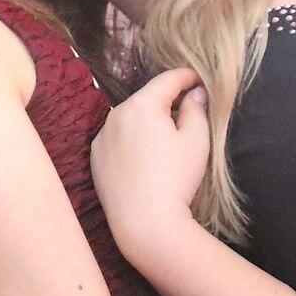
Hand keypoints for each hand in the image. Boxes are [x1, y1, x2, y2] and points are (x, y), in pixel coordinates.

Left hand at [91, 68, 208, 254]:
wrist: (143, 220)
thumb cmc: (175, 178)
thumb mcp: (195, 139)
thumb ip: (195, 109)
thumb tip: (194, 93)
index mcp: (141, 105)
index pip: (167, 79)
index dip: (187, 76)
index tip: (200, 78)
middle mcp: (114, 115)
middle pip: (146, 98)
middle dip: (166, 99)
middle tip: (188, 106)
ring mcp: (101, 136)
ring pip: (129, 117)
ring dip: (147, 119)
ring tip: (166, 134)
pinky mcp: (95, 156)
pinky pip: (117, 137)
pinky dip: (131, 137)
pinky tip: (145, 155)